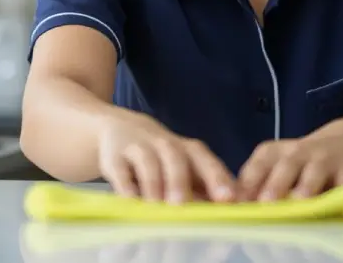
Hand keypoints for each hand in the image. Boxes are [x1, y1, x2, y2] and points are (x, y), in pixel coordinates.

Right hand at [96, 115, 235, 203]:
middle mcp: (164, 144)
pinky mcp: (114, 157)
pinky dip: (125, 185)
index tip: (228, 198)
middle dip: (179, 180)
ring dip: (153, 183)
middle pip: (175, 156)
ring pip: (148, 161)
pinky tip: (130, 201)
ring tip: (157, 206)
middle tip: (182, 204)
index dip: (217, 178)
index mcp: (187, 150)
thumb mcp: (183, 167)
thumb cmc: (161, 158)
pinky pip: (119, 170)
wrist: (118, 128)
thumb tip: (227, 215)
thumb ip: (203, 189)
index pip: (205, 160)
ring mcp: (138, 148)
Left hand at [237, 116, 342, 200]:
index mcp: (275, 152)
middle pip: (286, 166)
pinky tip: (335, 206)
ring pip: (314, 173)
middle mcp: (299, 152)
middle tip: (265, 203)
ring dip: (306, 187)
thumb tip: (233, 206)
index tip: (237, 201)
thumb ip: (258, 183)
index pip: (258, 164)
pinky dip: (339, 195)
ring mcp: (326, 159)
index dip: (248, 182)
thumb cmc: (303, 162)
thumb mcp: (278, 165)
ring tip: (299, 201)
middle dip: (275, 185)